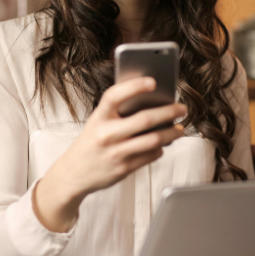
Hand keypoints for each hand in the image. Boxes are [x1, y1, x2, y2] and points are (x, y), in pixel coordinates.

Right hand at [33, 77, 186, 231]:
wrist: (73, 174)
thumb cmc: (90, 143)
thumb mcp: (97, 123)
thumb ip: (117, 113)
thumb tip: (151, 103)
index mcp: (98, 118)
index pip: (115, 96)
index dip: (134, 86)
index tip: (153, 81)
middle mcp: (106, 134)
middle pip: (144, 120)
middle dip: (168, 112)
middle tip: (182, 108)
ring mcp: (115, 153)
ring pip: (153, 140)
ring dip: (171, 133)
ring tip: (180, 129)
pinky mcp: (123, 168)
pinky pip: (150, 155)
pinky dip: (160, 148)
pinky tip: (162, 144)